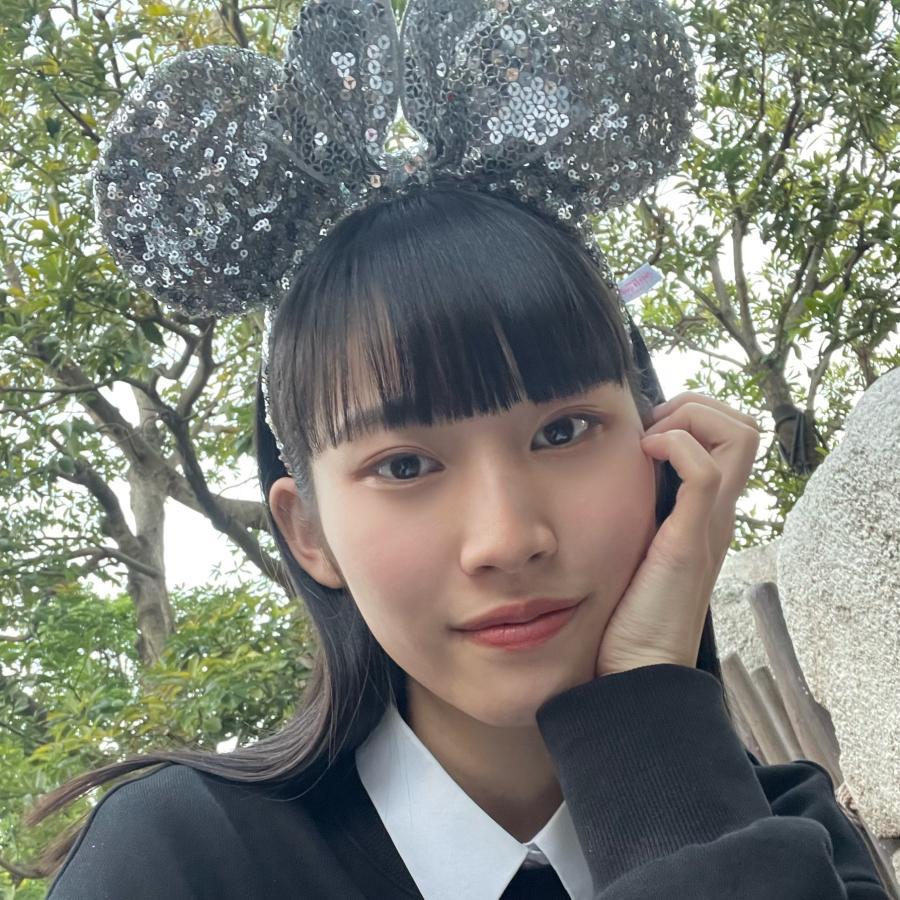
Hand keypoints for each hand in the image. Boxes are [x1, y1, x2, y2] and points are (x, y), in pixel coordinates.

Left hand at [595, 392, 760, 676]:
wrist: (638, 667)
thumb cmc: (628, 608)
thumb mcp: (634, 544)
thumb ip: (635, 512)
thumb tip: (609, 474)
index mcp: (705, 511)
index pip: (730, 436)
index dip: (692, 414)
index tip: (645, 430)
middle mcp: (718, 512)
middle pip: (744, 426)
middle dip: (695, 406)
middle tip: (650, 428)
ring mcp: (711, 524)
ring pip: (738, 436)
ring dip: (690, 419)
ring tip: (649, 442)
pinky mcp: (692, 540)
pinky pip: (706, 472)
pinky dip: (676, 446)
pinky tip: (642, 456)